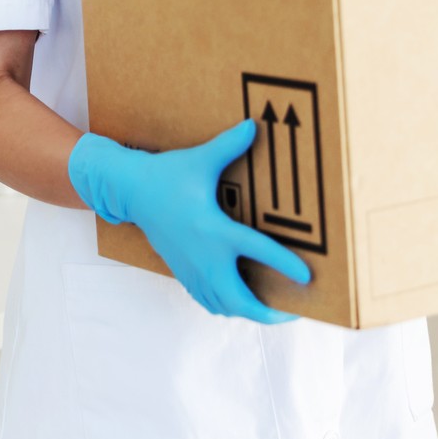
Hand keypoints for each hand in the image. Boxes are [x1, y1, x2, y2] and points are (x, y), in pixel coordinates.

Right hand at [68, 118, 311, 322]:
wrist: (131, 191)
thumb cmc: (166, 175)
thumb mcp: (200, 159)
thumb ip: (229, 145)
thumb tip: (252, 126)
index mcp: (214, 228)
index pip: (258, 252)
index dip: (285, 265)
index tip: (306, 277)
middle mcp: (205, 255)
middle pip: (239, 299)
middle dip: (267, 312)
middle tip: (293, 312)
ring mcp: (192, 268)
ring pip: (223, 306)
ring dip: (248, 312)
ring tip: (272, 309)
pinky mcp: (183, 272)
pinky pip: (208, 302)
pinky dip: (227, 307)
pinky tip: (240, 300)